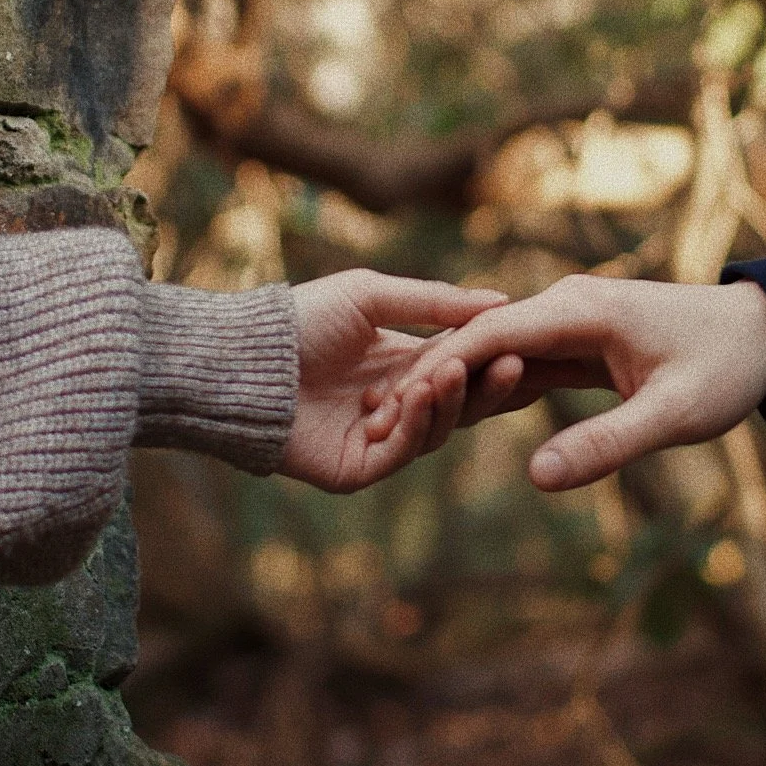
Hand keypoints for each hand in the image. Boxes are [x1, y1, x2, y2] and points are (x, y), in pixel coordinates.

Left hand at [280, 270, 516, 492]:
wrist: (245, 358)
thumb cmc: (302, 319)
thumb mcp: (372, 296)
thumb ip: (435, 302)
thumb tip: (501, 300)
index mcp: (400, 366)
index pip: (460, 370)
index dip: (489, 361)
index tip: (520, 344)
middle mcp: (393, 406)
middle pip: (456, 407)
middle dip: (484, 387)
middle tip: (510, 365)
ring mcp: (375, 441)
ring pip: (434, 432)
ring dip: (447, 402)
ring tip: (448, 371)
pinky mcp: (356, 469)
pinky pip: (401, 454)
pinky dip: (415, 425)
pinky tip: (418, 395)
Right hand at [376, 276, 765, 490]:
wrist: (765, 334)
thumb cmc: (724, 370)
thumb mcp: (673, 416)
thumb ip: (606, 444)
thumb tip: (537, 478)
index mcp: (580, 308)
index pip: (488, 333)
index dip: (438, 370)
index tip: (392, 408)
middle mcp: (565, 303)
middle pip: (477, 336)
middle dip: (428, 376)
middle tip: (374, 421)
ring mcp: (568, 318)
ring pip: (493, 349)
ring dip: (449, 382)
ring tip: (393, 420)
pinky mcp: (576, 338)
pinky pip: (518, 360)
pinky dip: (483, 385)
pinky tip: (448, 415)